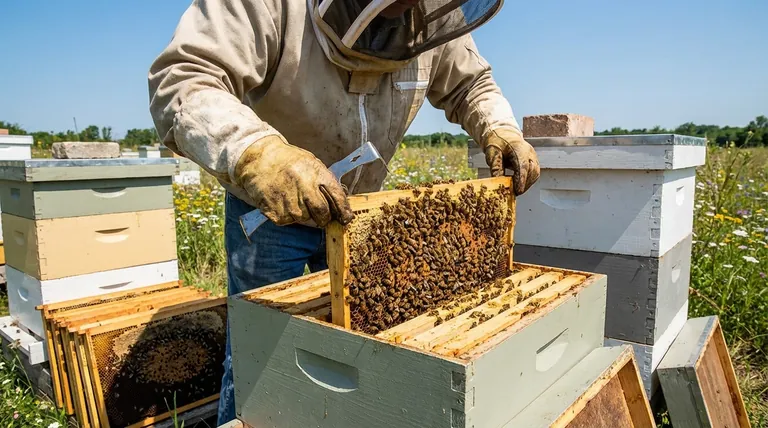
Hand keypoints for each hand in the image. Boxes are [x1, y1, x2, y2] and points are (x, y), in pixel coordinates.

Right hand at [234, 135, 354, 226]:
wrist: (258, 160)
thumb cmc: (288, 161)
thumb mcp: (311, 164)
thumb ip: (325, 181)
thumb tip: (341, 201)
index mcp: (317, 174)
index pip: (338, 198)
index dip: (344, 211)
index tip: (346, 218)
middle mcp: (304, 188)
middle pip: (322, 215)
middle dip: (323, 218)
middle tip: (319, 214)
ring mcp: (289, 202)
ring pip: (304, 219)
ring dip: (302, 213)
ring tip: (293, 197)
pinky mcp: (276, 213)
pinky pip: (288, 221)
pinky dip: (286, 214)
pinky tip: (281, 200)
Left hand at [484, 128, 539, 194]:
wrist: (503, 135)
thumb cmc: (498, 143)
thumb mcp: (492, 153)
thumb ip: (496, 166)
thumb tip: (498, 182)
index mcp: (518, 147)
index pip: (523, 165)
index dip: (521, 179)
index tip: (518, 190)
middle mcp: (529, 152)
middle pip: (532, 170)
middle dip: (524, 184)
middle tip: (514, 193)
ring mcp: (533, 156)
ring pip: (535, 173)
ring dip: (526, 184)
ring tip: (515, 190)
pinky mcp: (533, 161)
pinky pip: (534, 173)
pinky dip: (527, 181)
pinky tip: (518, 185)